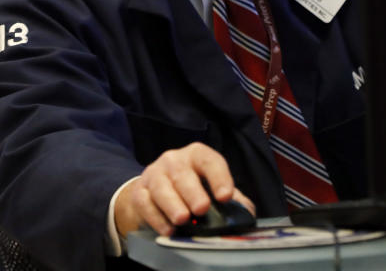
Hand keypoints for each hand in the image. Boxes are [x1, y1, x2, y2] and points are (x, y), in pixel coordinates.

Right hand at [113, 142, 255, 236]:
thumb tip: (247, 213)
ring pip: (161, 187)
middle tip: (202, 208)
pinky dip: (156, 217)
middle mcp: (174, 160)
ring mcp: (154, 174)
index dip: (219, 177)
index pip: (209, 160)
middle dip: (193, 192)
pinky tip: (167, 229)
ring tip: (182, 219)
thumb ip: (233, 200)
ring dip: (172, 204)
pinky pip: (145, 202)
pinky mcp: (139, 190)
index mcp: (197, 155)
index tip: (226, 196)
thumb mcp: (213, 188)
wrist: (156, 193)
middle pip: (182, 173)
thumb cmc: (193, 189)